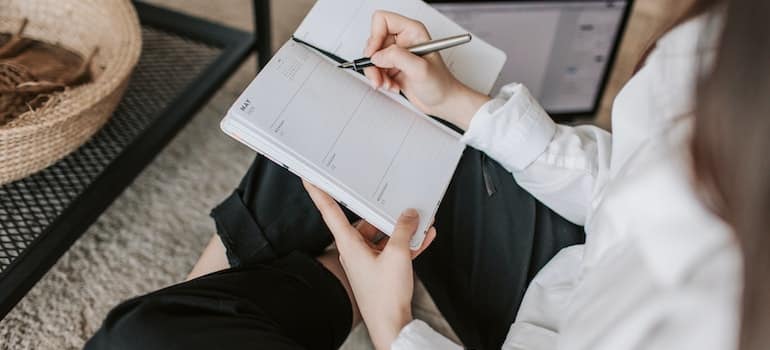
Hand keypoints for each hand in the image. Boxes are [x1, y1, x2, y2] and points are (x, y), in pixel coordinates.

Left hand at [303, 181, 436, 349]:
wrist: (392, 325)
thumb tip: (409, 215)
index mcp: (349, 245)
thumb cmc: (386, 296)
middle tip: (398, 202)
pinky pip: (392, 250)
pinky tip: (424, 237)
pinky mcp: (380, 270)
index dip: (319, 192)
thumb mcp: (398, 255)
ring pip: (382, 236)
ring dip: (401, 230)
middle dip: (384, 214)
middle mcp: (354, 251)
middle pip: (366, 222)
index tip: (309, 178)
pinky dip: (407, 244)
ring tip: (420, 221)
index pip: (330, 211)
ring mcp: (367, 261)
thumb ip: (403, 230)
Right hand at [363, 10, 490, 129]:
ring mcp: (398, 54)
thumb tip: (377, 56)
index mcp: (412, 31)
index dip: (375, 36)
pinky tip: (392, 86)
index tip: (374, 54)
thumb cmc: (441, 84)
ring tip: (387, 84)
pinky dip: (380, 80)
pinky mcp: (393, 67)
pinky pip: (376, 69)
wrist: (443, 102)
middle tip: (379, 75)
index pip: (382, 20)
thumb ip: (397, 57)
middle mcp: (404, 40)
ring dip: (376, 74)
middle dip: (374, 61)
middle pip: (374, 41)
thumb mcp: (420, 69)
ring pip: (373, 57)